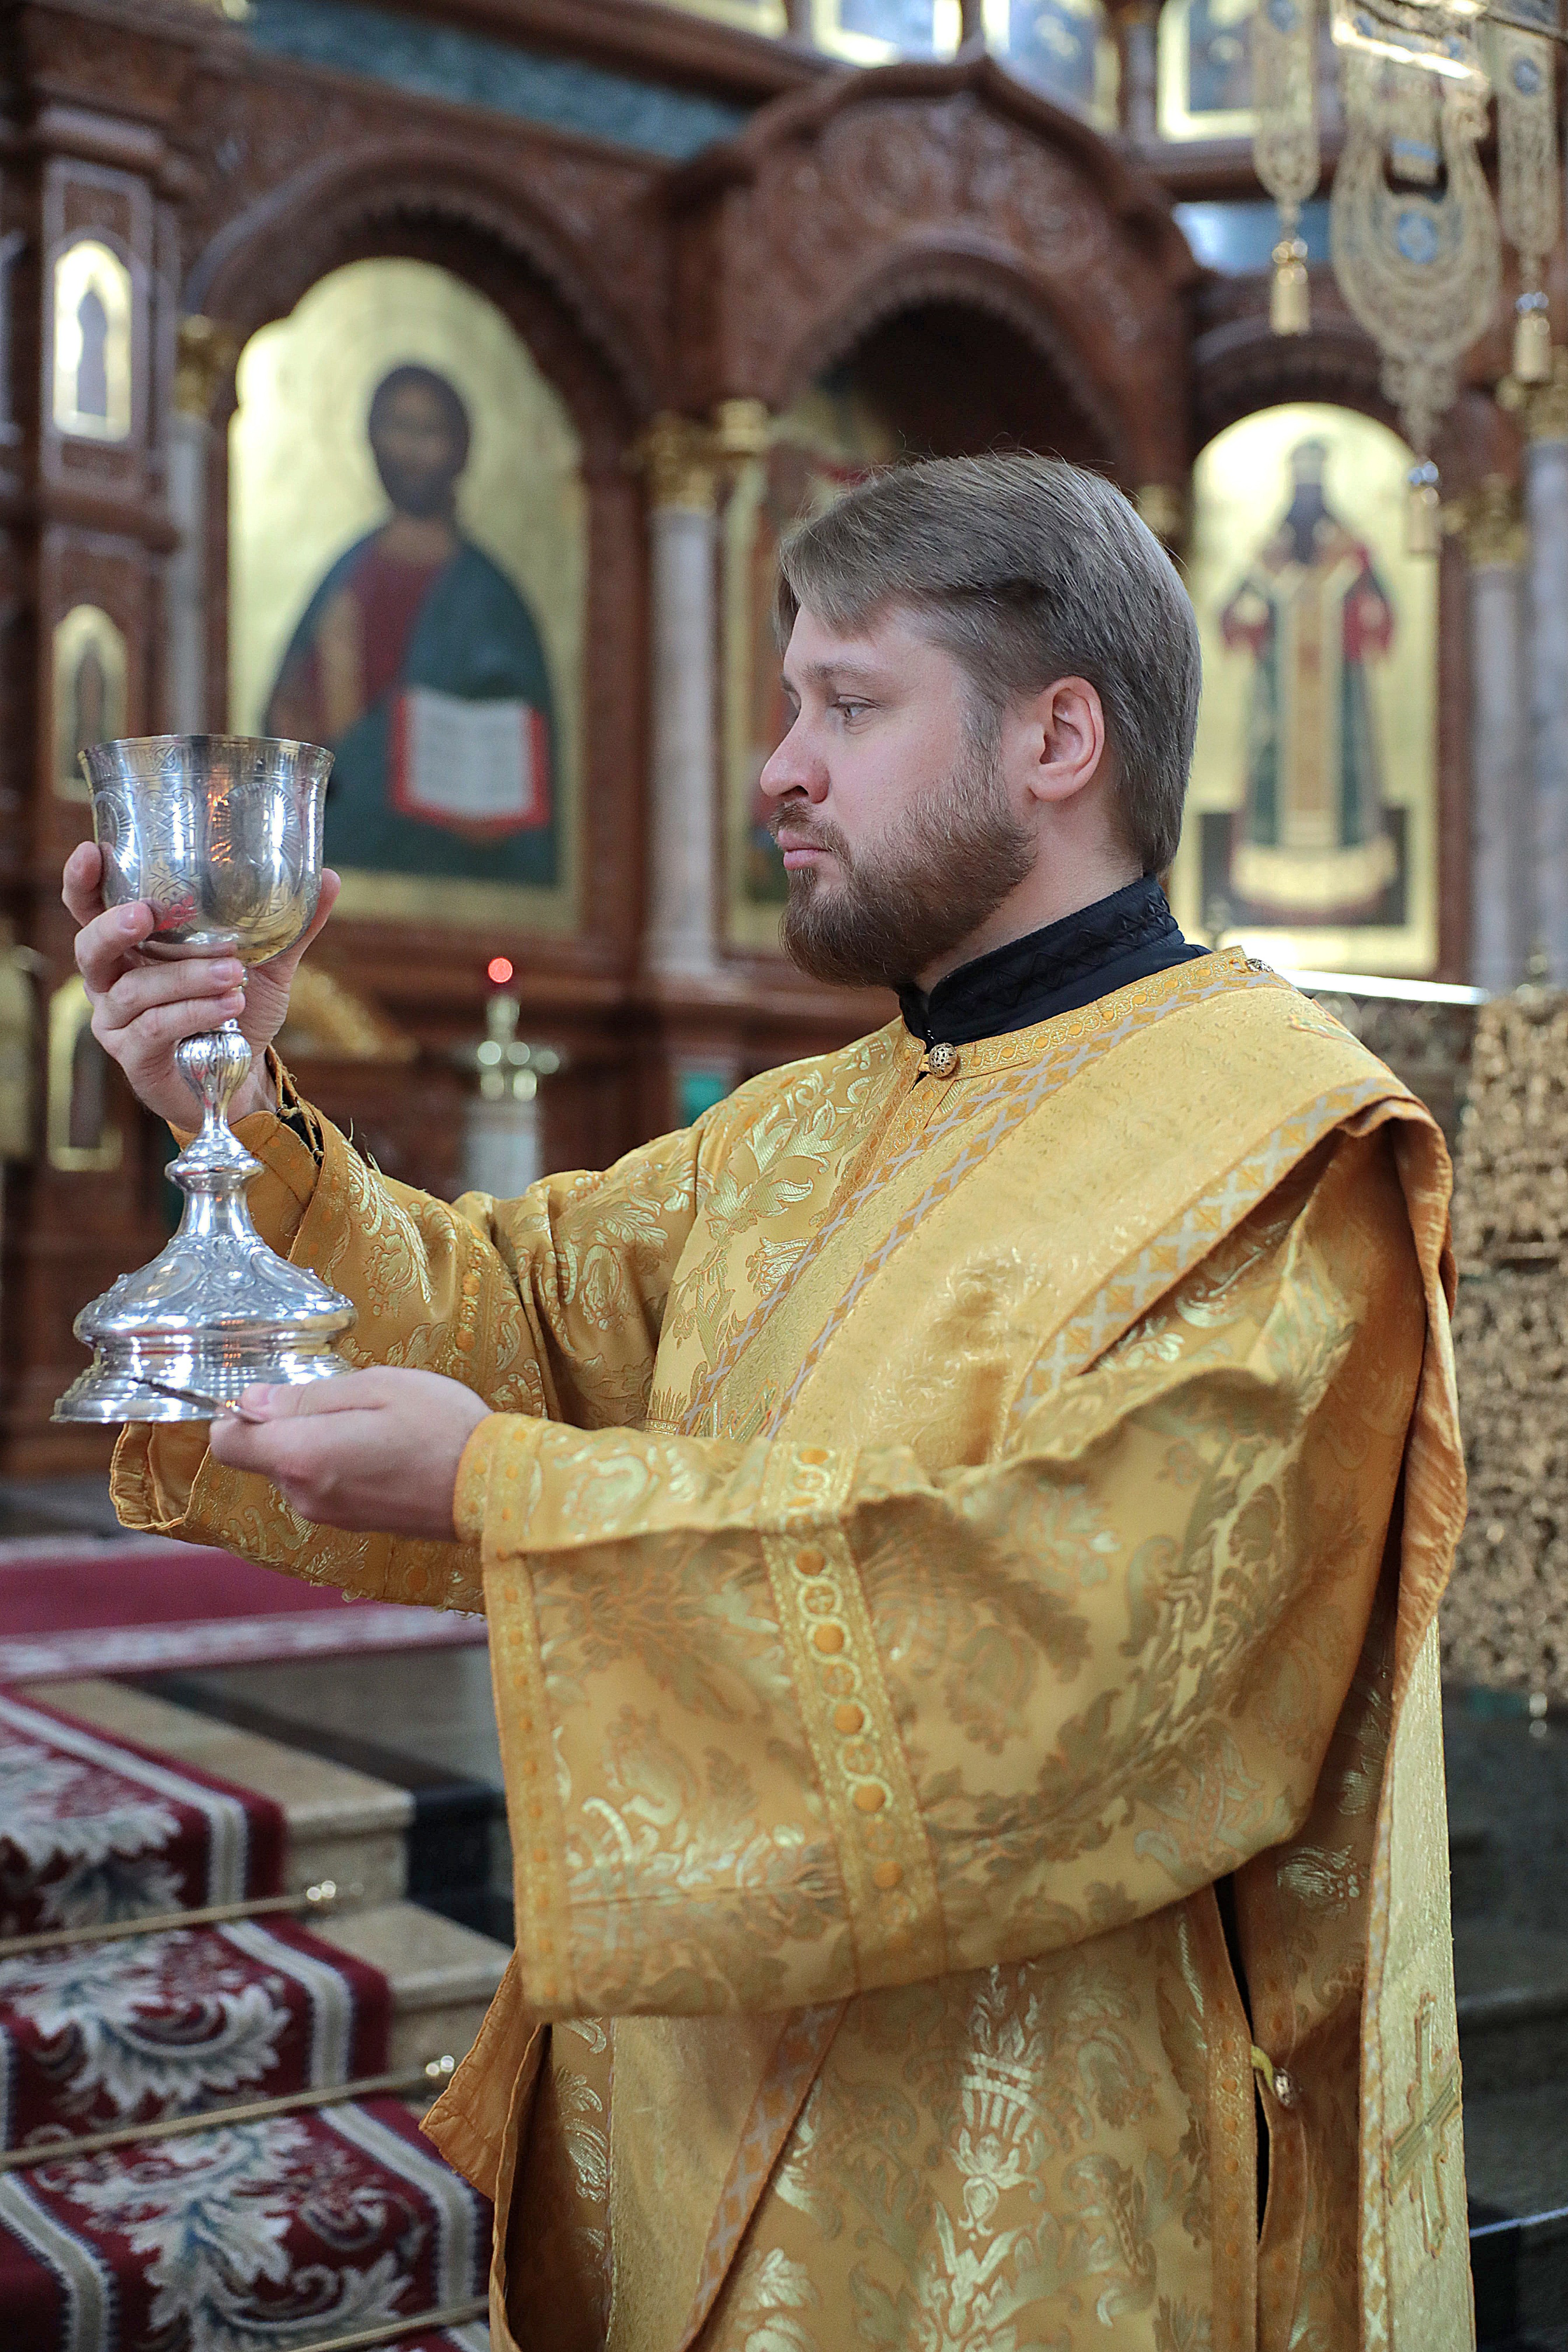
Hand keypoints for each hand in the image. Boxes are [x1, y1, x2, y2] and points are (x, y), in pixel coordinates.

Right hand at [62, 842, 341, 1128]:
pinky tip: (228, 1004)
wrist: (243, 1075)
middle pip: (90, 947)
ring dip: (183, 977)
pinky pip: (154, 1029)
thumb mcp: (265, 964)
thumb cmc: (237, 1012)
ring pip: (134, 991)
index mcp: (131, 946)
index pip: (90, 907)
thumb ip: (287, 926)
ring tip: (231, 972)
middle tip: (145, 915)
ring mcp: (117, 1022)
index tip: (92, 851)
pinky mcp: (134, 1057)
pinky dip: (193, 1013)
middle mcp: (112, 981)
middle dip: (114, 927)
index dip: (83, 881)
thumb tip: (327, 877)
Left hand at [208, 1368, 491, 1540]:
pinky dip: (340, 1466)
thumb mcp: (376, 1387)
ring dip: (320, 1444)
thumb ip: (307, 1396)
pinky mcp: (352, 1525)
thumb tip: (252, 1401)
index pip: (228, 1443)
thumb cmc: (440, 1425)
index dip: (239, 1414)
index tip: (276, 1394)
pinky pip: (323, 1487)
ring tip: (376, 1426)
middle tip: (352, 1402)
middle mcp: (304, 1495)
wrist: (493, 1488)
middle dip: (291, 1425)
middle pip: (265, 1455)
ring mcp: (328, 1516)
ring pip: (296, 1469)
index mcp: (302, 1456)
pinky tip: (384, 1452)